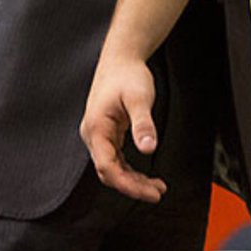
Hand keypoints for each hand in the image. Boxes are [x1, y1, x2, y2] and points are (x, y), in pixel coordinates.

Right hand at [80, 53, 165, 202]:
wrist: (121, 57)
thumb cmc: (128, 74)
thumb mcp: (139, 97)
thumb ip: (143, 123)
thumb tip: (148, 149)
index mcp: (96, 128)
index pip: (108, 168)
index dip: (127, 184)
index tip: (149, 192)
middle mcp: (93, 134)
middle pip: (109, 172)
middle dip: (132, 186)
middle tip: (157, 193)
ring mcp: (98, 134)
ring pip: (112, 167)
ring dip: (132, 180)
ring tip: (156, 187)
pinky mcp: (106, 133)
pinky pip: (115, 159)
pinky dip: (129, 169)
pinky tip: (144, 175)